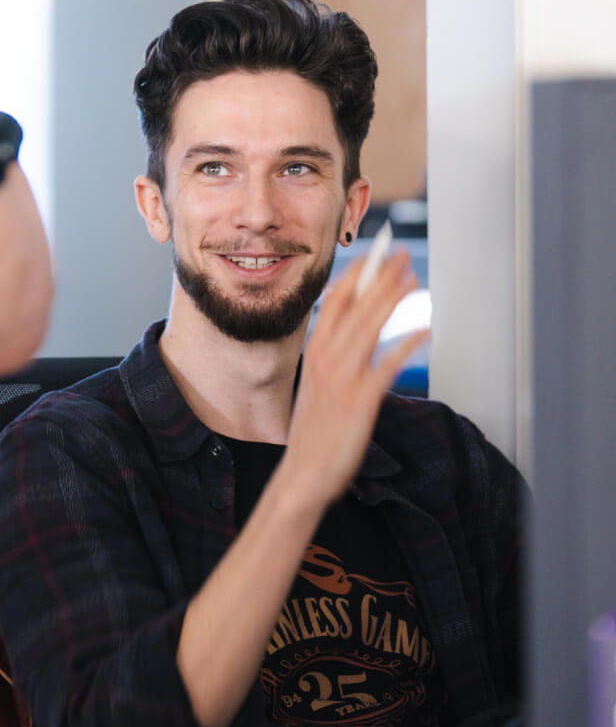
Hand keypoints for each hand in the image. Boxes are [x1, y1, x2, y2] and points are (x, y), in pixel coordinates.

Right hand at [280, 249, 427, 506]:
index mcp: (315, 351)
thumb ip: (334, 354)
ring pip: (370, 327)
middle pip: (356, 307)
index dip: (356, 275)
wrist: (304, 471)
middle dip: (381, 277)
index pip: (335, 301)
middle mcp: (326, 358)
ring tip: (412, 280)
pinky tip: (424, 330)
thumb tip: (358, 330)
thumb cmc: (313, 431)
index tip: (374, 255)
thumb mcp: (317, 383)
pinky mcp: (361, 400)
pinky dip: (406, 344)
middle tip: (401, 255)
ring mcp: (343, 378)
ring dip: (392, 299)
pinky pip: (387, 364)